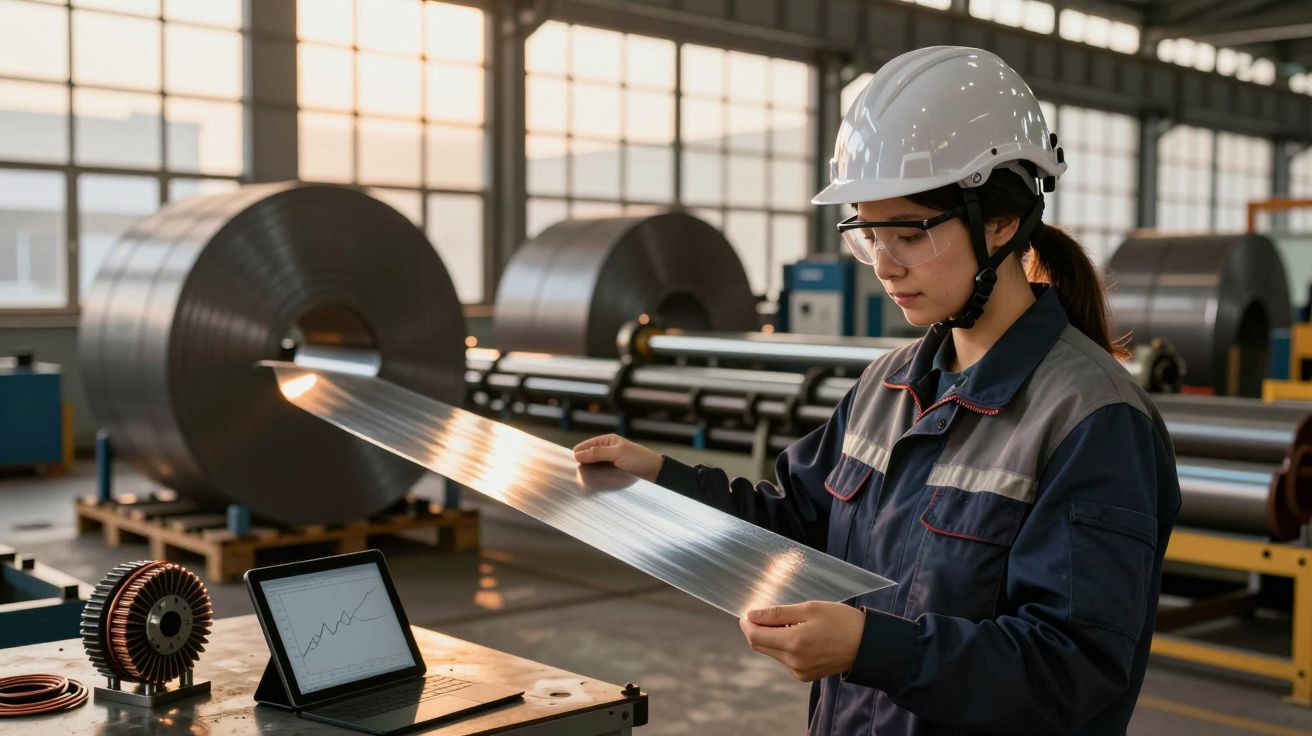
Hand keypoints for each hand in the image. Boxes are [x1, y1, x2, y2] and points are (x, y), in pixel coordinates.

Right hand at [572, 434, 662, 482]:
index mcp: (607, 440)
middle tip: (581, 473)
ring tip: (586, 478)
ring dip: (589, 471)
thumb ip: (597, 453)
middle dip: (583, 463)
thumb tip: (577, 454)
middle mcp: (606, 449)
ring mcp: (609, 461)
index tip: (575, 463)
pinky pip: (599, 472)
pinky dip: (595, 475)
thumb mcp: (617, 453)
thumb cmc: (638, 459)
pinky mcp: (612, 471)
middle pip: (587, 456)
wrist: (654, 471)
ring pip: (592, 465)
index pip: (586, 445)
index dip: (579, 453)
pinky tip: (594, 480)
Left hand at [739, 601, 864, 681]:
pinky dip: (782, 645)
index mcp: (794, 642)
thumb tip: (751, 615)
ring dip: (771, 636)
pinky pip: (783, 659)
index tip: (747, 612)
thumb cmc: (841, 621)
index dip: (747, 623)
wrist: (866, 645)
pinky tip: (797, 634)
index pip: (755, 636)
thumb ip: (777, 613)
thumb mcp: (809, 609)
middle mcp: (793, 661)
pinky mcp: (804, 676)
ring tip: (789, 622)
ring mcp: (798, 671)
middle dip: (756, 629)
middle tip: (764, 613)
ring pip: (771, 652)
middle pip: (760, 645)